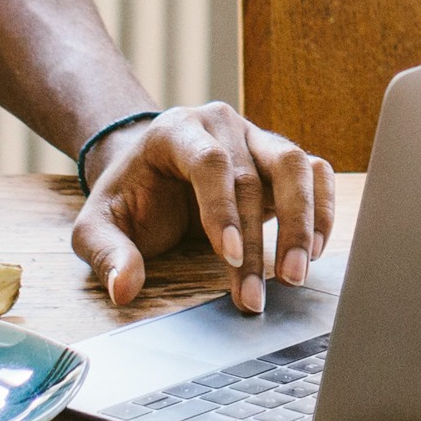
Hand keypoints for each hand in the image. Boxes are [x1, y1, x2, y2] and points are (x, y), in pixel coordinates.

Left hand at [69, 103, 335, 315]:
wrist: (150, 172)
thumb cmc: (128, 199)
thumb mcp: (99, 224)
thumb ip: (107, 253)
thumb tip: (124, 289)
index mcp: (176, 130)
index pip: (209, 162)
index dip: (221, 209)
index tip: (228, 257)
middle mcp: (222, 126)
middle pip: (254, 174)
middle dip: (258, 241)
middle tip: (256, 295)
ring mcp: (256, 138)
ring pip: (296, 166)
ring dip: (302, 222)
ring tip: (295, 275)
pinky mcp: (279, 159)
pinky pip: (316, 174)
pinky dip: (322, 210)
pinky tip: (315, 252)